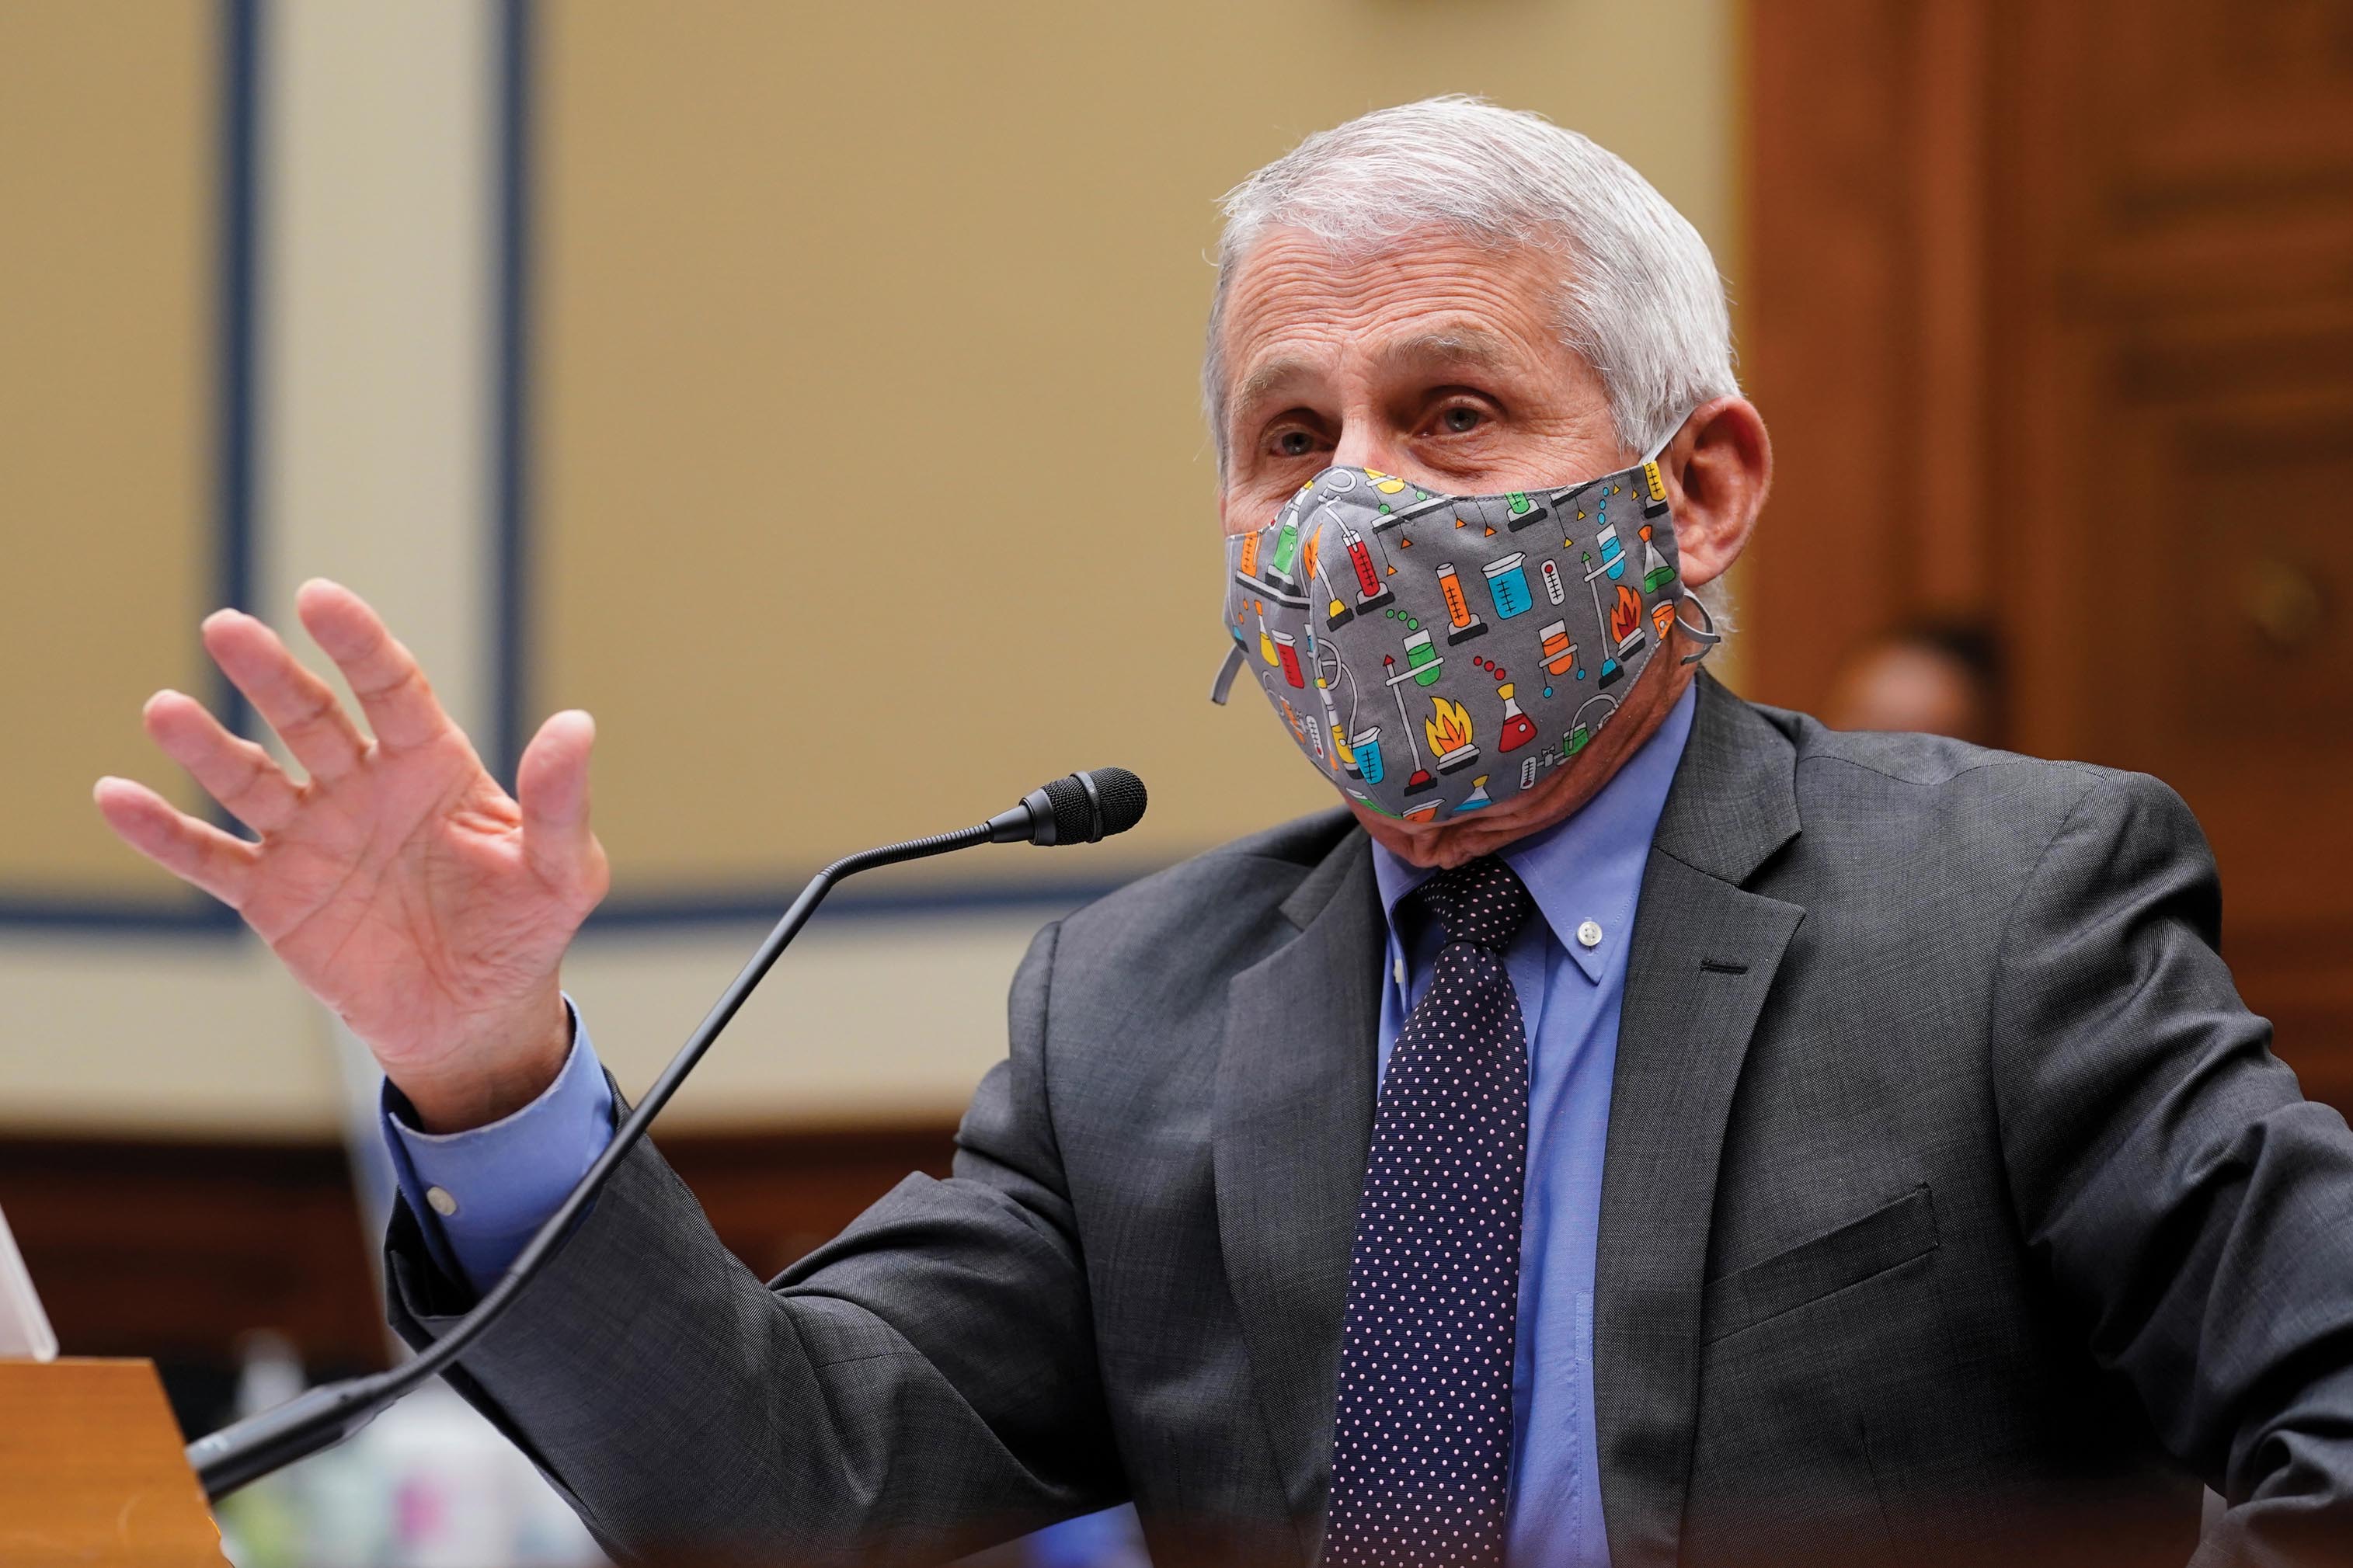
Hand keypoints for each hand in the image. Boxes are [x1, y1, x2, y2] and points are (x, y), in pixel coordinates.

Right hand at [93, 580, 609, 1130]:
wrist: (474, 1016)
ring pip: (251, 778)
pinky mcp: (274, 896)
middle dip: (271, 675)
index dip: (358, 643)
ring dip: (207, 746)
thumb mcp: (559, 872)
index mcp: (431, 766)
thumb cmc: (523, 931)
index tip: (319, 599)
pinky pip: (212, 857)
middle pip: (310, 718)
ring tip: (166, 710)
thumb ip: (559, 802)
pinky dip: (165, 832)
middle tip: (227, 628)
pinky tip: (118, 797)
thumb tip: (577, 725)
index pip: (392, 689)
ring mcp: (312, 836)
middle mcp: (362, 787)